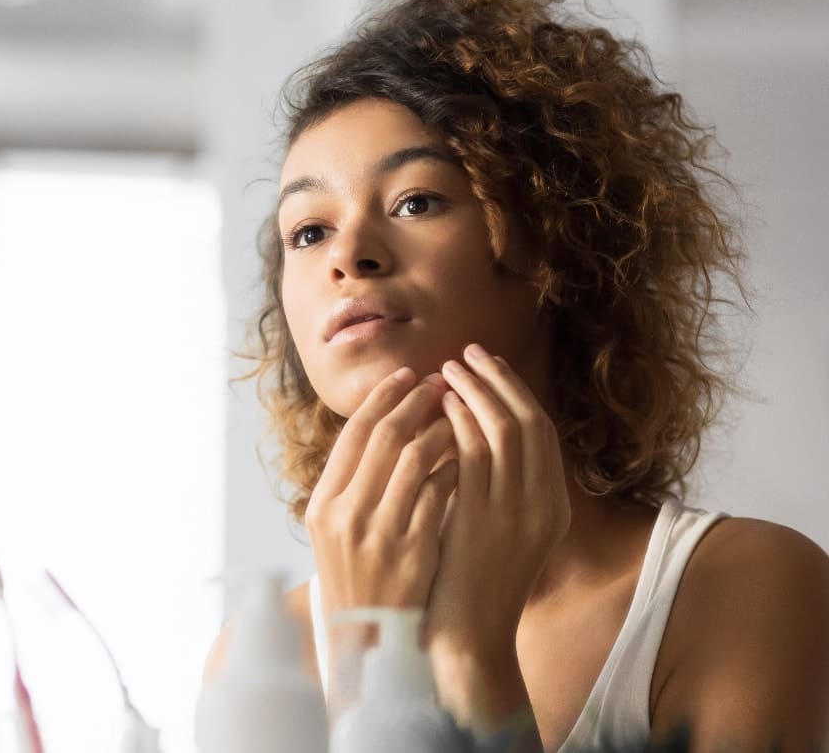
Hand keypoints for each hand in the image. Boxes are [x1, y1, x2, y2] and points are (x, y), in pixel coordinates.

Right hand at [305, 367, 458, 615]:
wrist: (370, 638)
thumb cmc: (357, 576)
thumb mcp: (335, 530)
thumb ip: (351, 483)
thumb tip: (384, 423)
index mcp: (323, 505)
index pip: (353, 434)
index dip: (382, 398)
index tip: (408, 375)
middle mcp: (345, 515)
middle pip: (384, 438)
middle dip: (416, 402)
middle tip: (441, 381)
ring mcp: (379, 534)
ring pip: (415, 460)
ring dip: (441, 429)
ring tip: (459, 414)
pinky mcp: (413, 552)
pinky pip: (440, 494)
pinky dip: (455, 468)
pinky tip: (470, 456)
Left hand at [424, 344, 570, 730]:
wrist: (466, 638)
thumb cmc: (469, 586)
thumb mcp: (493, 531)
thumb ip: (491, 488)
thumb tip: (466, 436)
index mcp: (553, 508)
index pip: (541, 432)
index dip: (515, 393)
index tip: (488, 366)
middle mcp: (544, 506)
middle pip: (529, 422)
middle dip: (498, 381)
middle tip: (467, 354)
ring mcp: (518, 514)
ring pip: (504, 431)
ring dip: (475, 393)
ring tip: (447, 370)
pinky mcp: (486, 522)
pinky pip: (476, 456)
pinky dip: (460, 424)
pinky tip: (439, 407)